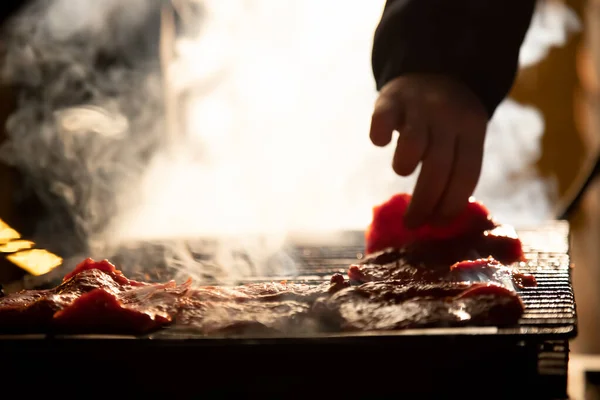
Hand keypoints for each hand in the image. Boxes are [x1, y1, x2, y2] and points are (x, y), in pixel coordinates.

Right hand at [370, 74, 488, 228]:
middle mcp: (448, 116)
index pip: (467, 173)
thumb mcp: (464, 136)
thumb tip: (440, 219)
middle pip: (439, 167)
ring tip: (403, 170)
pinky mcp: (391, 98)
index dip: (452, 204)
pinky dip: (380, 136)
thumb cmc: (446, 119)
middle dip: (425, 202)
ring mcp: (419, 105)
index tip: (437, 224)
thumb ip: (456, 167)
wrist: (433, 68)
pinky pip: (383, 122)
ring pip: (414, 144)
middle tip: (412, 222)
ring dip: (405, 166)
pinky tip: (381, 142)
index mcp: (472, 128)